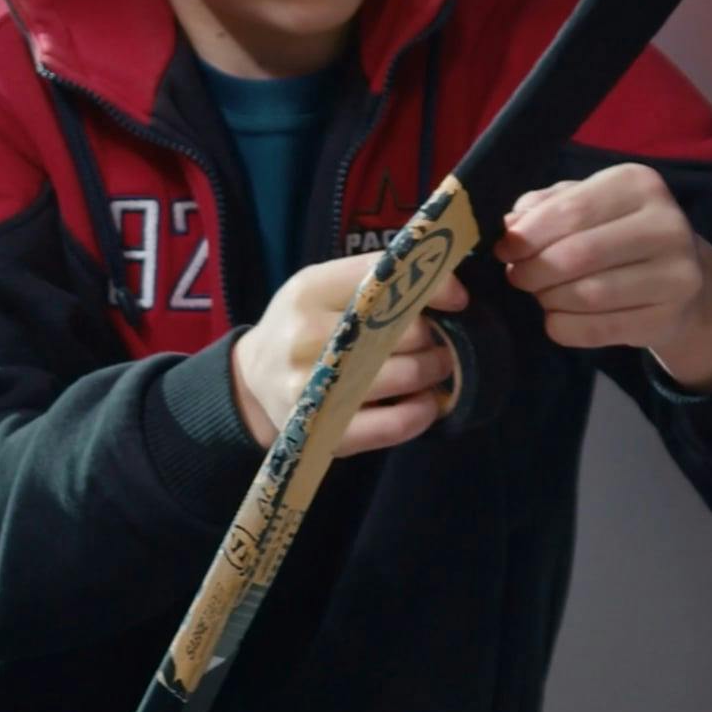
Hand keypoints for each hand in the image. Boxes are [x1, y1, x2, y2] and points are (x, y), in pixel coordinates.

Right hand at [230, 253, 467, 457]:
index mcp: (310, 291)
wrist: (252, 381)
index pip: (384, 280)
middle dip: (435, 336)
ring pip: (403, 376)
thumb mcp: (323, 287)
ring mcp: (314, 389)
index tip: (458, 300)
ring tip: (438, 367)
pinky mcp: (324, 432)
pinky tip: (428, 403)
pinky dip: (421, 413)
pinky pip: (391, 426)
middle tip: (442, 341)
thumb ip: (377, 279)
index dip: (433, 288)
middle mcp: (306, 338)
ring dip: (434, 371)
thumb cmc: (302, 326)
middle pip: (402, 331)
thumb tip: (452, 290)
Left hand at [496, 164, 711, 392]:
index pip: (571, 211)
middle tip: (517, 277)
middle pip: (578, 255)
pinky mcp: (668, 319)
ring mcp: (676, 275)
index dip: (528, 236)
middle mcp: (666, 224)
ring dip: (549, 299)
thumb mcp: (585, 203)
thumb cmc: (618, 231)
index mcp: (638, 184)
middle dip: (534, 270)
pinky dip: (565, 328)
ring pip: (588, 295)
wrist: (680, 278)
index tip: (504, 250)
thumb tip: (509, 229)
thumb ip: (544, 208)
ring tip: (541, 295)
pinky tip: (557, 319)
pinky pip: (600, 330)